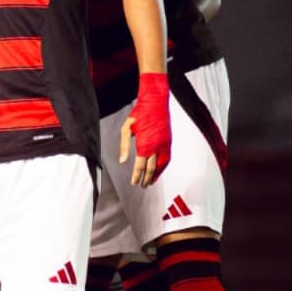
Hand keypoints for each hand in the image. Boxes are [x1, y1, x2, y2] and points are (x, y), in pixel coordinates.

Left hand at [119, 72, 170, 186]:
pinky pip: (167, 158)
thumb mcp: (126, 129)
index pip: (140, 166)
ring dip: (156, 175)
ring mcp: (164, 145)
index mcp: (145, 145)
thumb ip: (124, 146)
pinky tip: (159, 170)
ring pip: (161, 165)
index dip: (137, 176)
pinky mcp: (169, 142)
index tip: (134, 183)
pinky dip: (163, 167)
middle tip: (142, 186)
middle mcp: (156, 147)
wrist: (156, 103)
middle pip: (151, 168)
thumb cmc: (139, 115)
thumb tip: (123, 160)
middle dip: (146, 179)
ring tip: (151, 182)